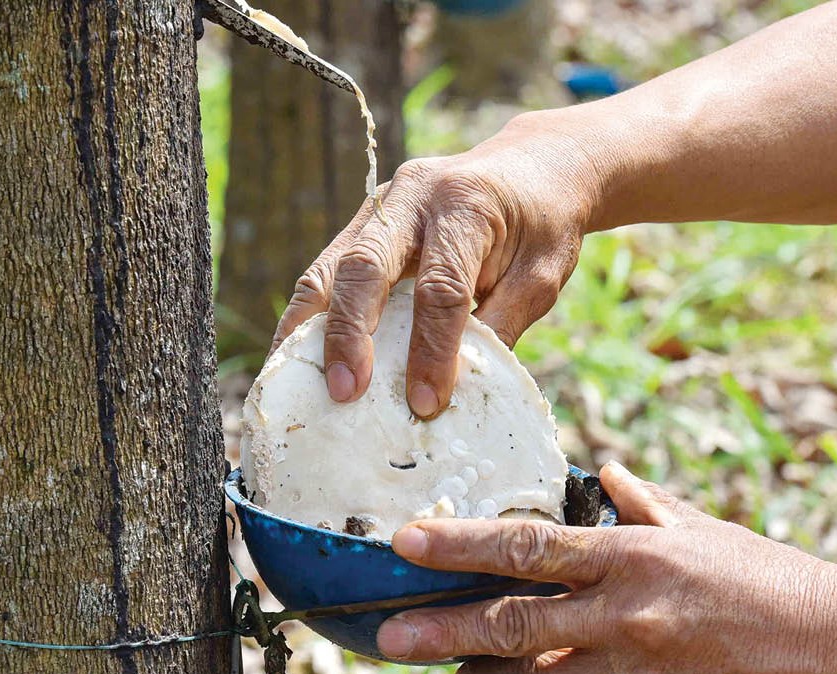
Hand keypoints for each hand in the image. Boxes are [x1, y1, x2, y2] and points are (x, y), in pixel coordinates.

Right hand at [271, 111, 602, 416]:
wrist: (530, 168)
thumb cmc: (541, 227)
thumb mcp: (541, 276)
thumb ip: (503, 324)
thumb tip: (456, 388)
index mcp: (467, 205)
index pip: (442, 286)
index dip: (431, 348)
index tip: (427, 402)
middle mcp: (414, 195)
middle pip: (366, 265)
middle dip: (350, 332)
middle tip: (346, 392)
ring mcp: (381, 205)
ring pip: (331, 266)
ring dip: (312, 328)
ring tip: (298, 382)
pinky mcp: (364, 222)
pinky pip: (326, 270)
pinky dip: (309, 315)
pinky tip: (295, 356)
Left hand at [375, 463, 836, 672]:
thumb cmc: (771, 580)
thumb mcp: (707, 530)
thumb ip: (649, 504)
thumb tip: (610, 473)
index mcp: (635, 554)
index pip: (531, 545)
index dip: (464, 543)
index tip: (408, 541)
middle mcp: (627, 609)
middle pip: (518, 620)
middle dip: (446, 628)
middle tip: (387, 638)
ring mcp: (639, 663)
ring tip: (439, 673)